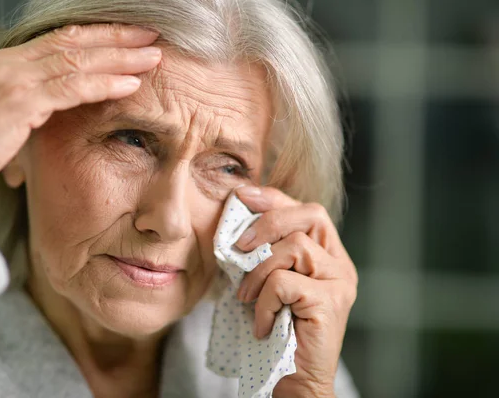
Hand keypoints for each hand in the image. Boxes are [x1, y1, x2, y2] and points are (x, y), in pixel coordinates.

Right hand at [0, 24, 160, 199]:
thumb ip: (29, 103)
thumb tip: (58, 104)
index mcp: (4, 62)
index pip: (60, 40)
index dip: (97, 35)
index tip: (128, 35)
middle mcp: (9, 62)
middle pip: (74, 42)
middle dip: (116, 37)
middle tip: (151, 34)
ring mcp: (13, 79)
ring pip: (78, 61)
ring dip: (120, 58)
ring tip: (152, 57)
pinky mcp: (19, 101)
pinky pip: (72, 89)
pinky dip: (104, 85)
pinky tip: (131, 85)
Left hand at [234, 186, 357, 397]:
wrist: (294, 378)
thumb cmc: (277, 329)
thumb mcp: (267, 282)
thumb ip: (263, 254)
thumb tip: (234, 225)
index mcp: (326, 254)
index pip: (305, 210)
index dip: (274, 198)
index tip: (241, 195)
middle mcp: (339, 263)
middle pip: (309, 215)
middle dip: (267, 223)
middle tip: (238, 247)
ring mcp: (339, 281)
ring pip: (295, 247)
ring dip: (258, 271)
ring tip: (246, 298)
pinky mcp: (331, 301)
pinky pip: (284, 283)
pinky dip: (263, 302)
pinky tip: (261, 323)